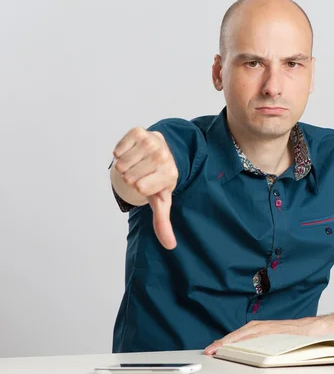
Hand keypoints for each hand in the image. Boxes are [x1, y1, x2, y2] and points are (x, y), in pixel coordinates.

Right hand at [113, 127, 178, 248]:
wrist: (166, 150)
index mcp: (170, 174)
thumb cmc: (160, 178)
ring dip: (126, 165)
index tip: (149, 183)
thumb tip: (170, 246)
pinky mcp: (139, 132)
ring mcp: (152, 142)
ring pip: (122, 163)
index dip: (140, 188)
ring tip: (139, 163)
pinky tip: (133, 152)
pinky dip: (121, 153)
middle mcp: (163, 156)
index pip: (140, 187)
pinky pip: (118, 149)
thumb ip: (163, 223)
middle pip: (129, 177)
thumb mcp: (162, 200)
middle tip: (143, 172)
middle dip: (132, 177)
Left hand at [204, 317, 327, 354]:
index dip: (224, 342)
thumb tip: (246, 353)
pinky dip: (247, 337)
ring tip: (218, 348)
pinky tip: (238, 343)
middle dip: (223, 342)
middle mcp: (262, 326)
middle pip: (238, 334)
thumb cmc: (294, 336)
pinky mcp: (275, 330)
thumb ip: (260, 343)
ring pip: (245, 333)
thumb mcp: (273, 340)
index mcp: (260, 329)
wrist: (313, 329)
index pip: (238, 336)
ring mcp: (268, 327)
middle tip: (210, 350)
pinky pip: (258, 334)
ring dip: (231, 340)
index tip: (212, 350)